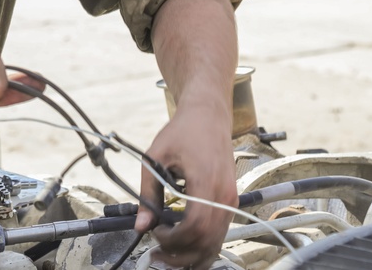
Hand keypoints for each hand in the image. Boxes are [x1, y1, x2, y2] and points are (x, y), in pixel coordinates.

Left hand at [135, 103, 236, 268]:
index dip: (174, 238)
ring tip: (167, 256)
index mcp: (206, 181)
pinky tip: (183, 247)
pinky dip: (203, 246)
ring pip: (216, 242)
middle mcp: (225, 195)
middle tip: (157, 254)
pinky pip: (219, 233)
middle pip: (207, 240)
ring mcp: (231, 200)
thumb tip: (140, 225)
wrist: (208, 115)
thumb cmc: (182, 131)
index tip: (155, 233)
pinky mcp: (231, 202)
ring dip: (192, 255)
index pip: (195, 225)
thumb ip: (148, 193)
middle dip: (180, 254)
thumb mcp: (155, 157)